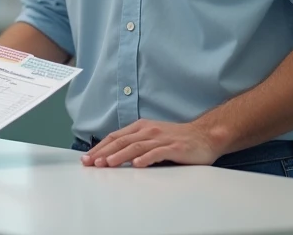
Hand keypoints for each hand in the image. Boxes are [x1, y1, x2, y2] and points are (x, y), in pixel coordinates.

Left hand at [81, 120, 220, 167]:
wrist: (205, 135)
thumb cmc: (177, 138)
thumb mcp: (153, 136)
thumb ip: (136, 143)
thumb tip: (113, 156)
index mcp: (141, 127)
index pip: (115, 137)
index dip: (100, 147)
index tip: (87, 158)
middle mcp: (148, 130)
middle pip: (121, 141)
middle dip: (104, 153)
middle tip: (91, 163)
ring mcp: (161, 138)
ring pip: (136, 146)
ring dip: (120, 156)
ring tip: (107, 164)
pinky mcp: (174, 147)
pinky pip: (157, 153)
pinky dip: (146, 158)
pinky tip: (136, 165)